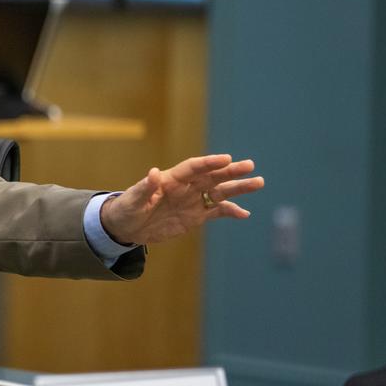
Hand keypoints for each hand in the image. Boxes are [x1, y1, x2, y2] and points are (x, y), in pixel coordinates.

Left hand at [100, 154, 263, 245]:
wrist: (128, 227)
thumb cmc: (127, 209)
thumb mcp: (132, 199)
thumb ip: (145, 187)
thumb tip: (153, 172)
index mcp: (171, 179)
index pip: (193, 168)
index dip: (209, 163)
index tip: (226, 158)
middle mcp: (186, 187)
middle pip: (212, 176)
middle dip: (231, 171)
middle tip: (250, 165)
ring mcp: (193, 200)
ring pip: (220, 191)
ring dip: (238, 188)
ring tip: (258, 182)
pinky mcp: (196, 215)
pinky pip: (217, 211)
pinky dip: (231, 211)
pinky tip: (245, 214)